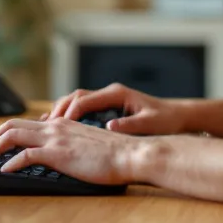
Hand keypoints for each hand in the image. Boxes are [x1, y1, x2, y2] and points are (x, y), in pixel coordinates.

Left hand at [0, 117, 142, 184]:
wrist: (132, 154)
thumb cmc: (115, 156)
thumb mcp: (87, 146)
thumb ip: (69, 147)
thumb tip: (57, 158)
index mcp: (61, 124)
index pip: (23, 124)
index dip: (2, 136)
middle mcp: (54, 126)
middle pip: (9, 126)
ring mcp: (55, 138)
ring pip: (11, 136)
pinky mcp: (59, 153)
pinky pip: (25, 155)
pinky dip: (9, 163)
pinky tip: (1, 173)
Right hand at [42, 83, 190, 135]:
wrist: (177, 116)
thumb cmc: (165, 120)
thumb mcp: (149, 124)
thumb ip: (129, 125)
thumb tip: (109, 128)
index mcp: (116, 94)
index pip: (85, 100)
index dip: (69, 112)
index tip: (57, 125)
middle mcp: (109, 93)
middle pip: (75, 97)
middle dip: (59, 110)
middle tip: (45, 126)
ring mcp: (107, 99)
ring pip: (76, 100)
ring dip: (61, 111)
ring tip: (45, 126)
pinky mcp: (107, 107)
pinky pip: (82, 108)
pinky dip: (69, 115)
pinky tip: (60, 128)